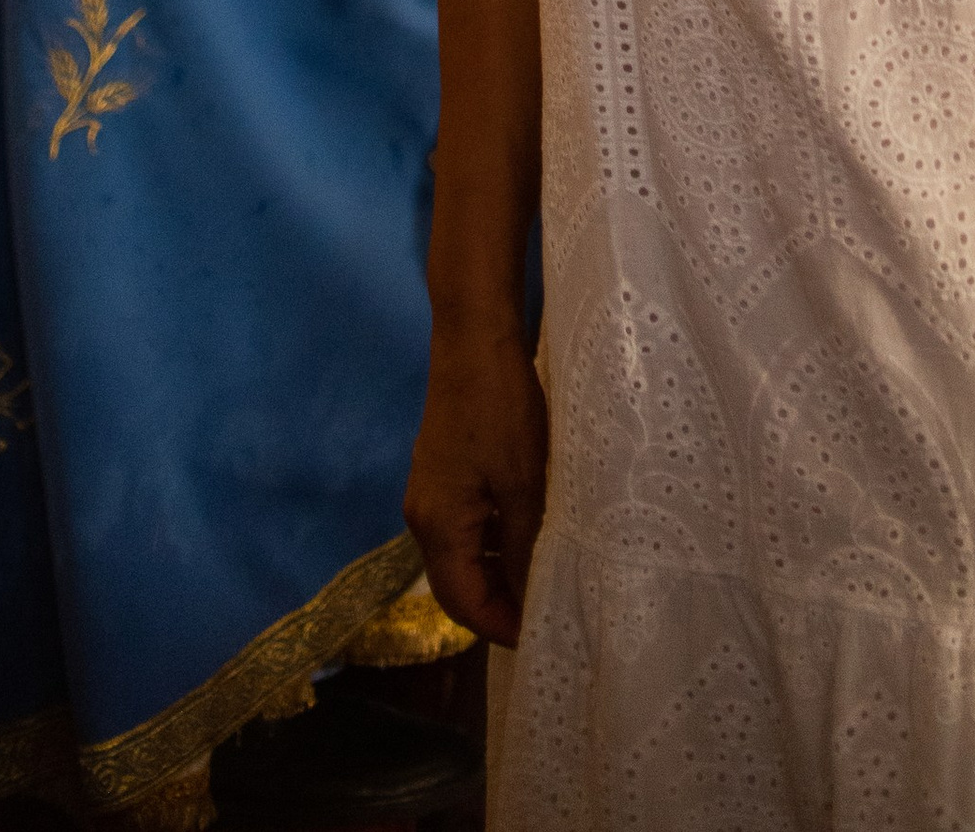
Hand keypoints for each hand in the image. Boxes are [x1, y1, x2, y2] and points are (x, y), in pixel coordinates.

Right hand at [406, 319, 547, 648]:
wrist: (473, 338)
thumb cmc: (502, 411)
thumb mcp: (524, 482)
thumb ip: (527, 545)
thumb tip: (536, 599)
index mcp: (438, 528)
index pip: (464, 604)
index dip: (502, 627)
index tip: (546, 635)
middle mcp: (424, 517)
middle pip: (457, 584)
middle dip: (499, 605)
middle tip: (551, 611)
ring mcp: (430, 491)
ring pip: (463, 554)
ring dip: (499, 572)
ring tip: (548, 576)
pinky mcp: (441, 470)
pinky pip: (465, 525)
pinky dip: (494, 540)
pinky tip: (530, 532)